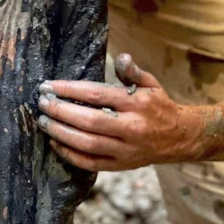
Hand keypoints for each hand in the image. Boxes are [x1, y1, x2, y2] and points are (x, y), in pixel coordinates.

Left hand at [36, 54, 200, 171]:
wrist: (180, 138)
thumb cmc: (160, 107)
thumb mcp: (151, 84)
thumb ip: (133, 72)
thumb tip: (121, 57)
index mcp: (137, 104)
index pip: (97, 95)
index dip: (70, 90)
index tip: (50, 86)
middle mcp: (132, 128)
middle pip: (89, 121)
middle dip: (61, 112)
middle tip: (42, 103)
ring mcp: (126, 150)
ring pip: (87, 144)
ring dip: (61, 133)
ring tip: (43, 122)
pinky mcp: (121, 165)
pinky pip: (91, 163)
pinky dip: (70, 155)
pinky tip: (56, 143)